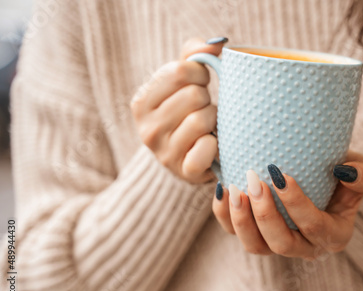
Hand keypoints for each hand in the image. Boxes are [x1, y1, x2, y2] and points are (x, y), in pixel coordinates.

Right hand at [131, 37, 225, 183]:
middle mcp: (147, 129)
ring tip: (208, 126)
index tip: (199, 84)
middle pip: (193, 95)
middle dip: (206, 99)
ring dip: (214, 121)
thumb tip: (216, 43)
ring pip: (201, 120)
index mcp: (142, 102)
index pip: (179, 71)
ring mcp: (164, 153)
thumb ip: (194, 55)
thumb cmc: (188, 113)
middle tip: (203, 109)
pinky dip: (216, 145)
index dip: (200, 74)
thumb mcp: (184, 82)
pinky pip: (206, 149)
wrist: (191, 159)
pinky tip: (211, 145)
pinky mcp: (184, 171)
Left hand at [212, 151, 362, 259]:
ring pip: (256, 247)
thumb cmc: (341, 174)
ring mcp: (279, 244)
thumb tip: (343, 172)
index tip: (281, 174)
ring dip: (242, 220)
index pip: (314, 226)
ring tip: (234, 188)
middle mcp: (306, 247)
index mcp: (334, 235)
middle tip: (254, 180)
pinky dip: (225, 216)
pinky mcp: (256, 235)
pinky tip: (222, 189)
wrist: (319, 174)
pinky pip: (237, 234)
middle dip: (265, 214)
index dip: (297, 204)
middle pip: (282, 244)